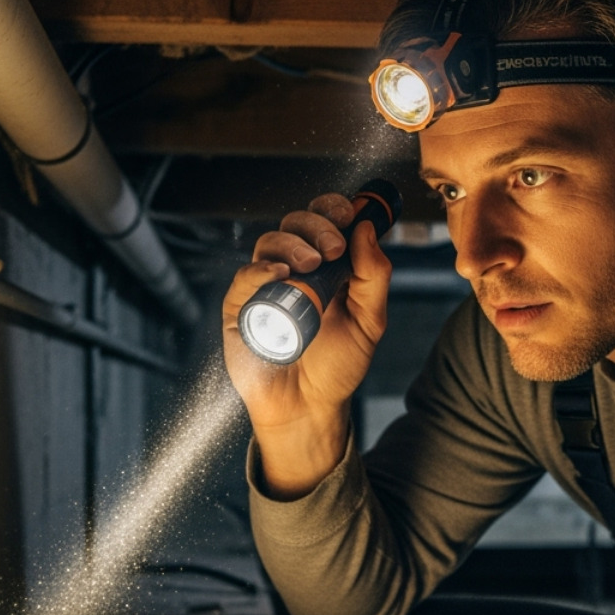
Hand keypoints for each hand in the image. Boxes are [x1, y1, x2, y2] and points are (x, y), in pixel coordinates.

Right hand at [222, 194, 392, 498]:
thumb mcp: (369, 320)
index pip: (323, 219)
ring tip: (309, 265)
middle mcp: (292, 269)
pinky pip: (244, 278)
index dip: (332, 208)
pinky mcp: (241, 308)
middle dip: (315, 225)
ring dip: (291, 244)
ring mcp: (264, 287)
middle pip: (295, 223)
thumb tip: (368, 229)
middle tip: (333, 247)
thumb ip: (374, 276)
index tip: (347, 213)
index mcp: (325, 265)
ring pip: (269, 242)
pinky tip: (278, 273)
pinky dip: (260, 269)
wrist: (309, 406)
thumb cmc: (337, 365)